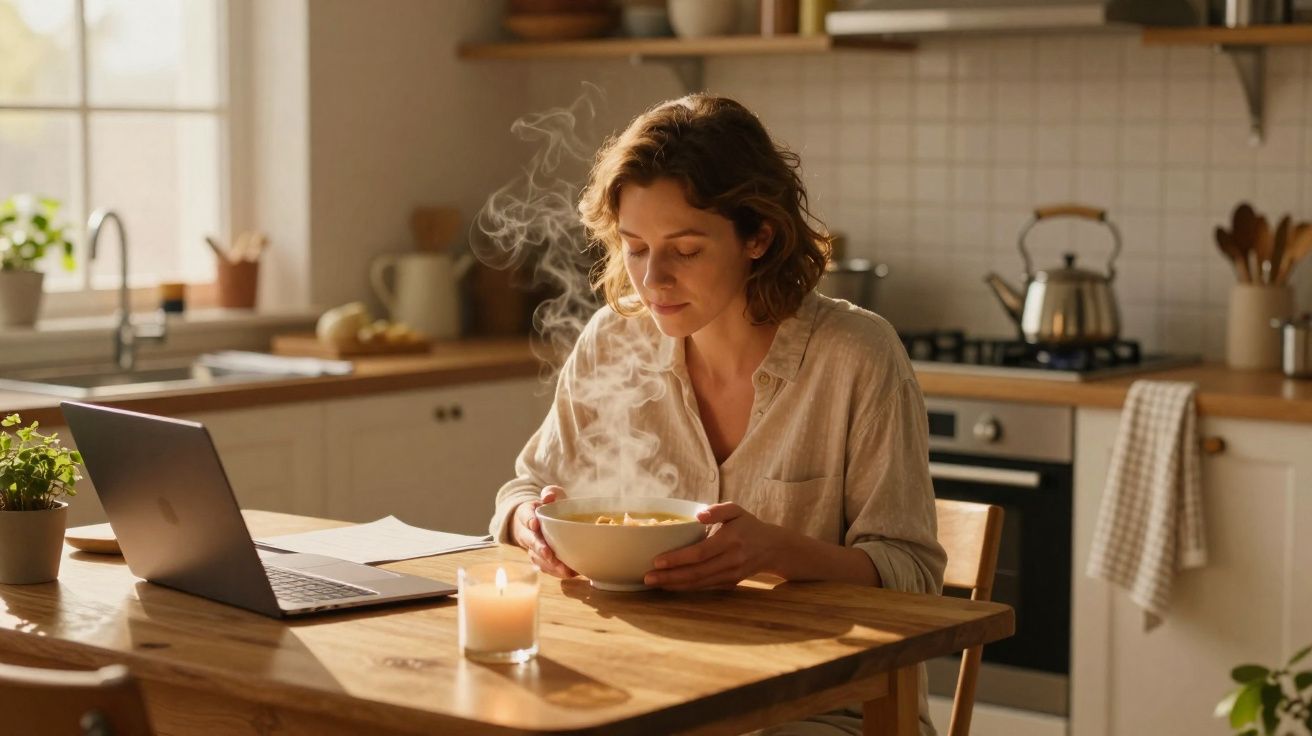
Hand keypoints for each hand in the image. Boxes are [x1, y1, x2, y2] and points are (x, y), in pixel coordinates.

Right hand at [511, 486, 575, 578]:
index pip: (525, 516)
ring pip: (537, 558)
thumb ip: (550, 493)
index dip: (529, 520)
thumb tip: (549, 496)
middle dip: (540, 548)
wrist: (535, 522)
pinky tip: (570, 573)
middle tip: (549, 554)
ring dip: (550, 565)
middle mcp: (526, 532)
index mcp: (526, 514)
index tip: (534, 524)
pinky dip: (555, 572)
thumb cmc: (545, 508)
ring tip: (565, 570)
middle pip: (530, 541)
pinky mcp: (538, 559)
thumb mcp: (549, 496)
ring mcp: (531, 547)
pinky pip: (544, 567)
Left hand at [643, 503, 782, 590]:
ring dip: (674, 585)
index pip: (700, 552)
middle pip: (696, 572)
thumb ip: (718, 510)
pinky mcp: (729, 584)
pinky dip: (685, 588)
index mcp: (730, 540)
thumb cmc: (749, 525)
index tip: (657, 561)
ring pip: (699, 584)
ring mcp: (730, 575)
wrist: (773, 548)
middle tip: (647, 577)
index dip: (678, 559)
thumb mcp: (737, 510)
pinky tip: (670, 585)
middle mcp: (731, 560)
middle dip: (670, 577)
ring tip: (653, 584)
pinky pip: (704, 587)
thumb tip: (698, 515)